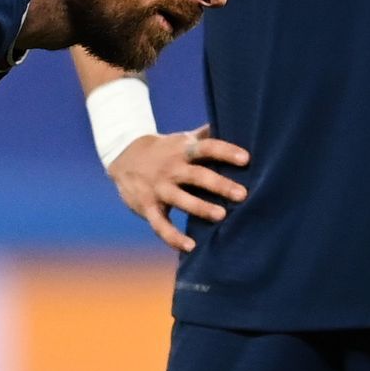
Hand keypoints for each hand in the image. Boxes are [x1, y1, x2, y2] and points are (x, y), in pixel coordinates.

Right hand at [108, 125, 249, 252]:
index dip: (226, 151)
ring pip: (181, 199)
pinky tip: (190, 247)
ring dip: (200, 208)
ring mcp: (158, 188)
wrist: (123, 157)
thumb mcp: (183, 139)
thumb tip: (239, 123)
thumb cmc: (166, 150)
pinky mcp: (148, 207)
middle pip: (197, 175)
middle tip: (242, 194)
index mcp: (183, 150)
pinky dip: (173, 237)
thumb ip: (207, 135)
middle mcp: (171, 169)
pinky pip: (161, 225)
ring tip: (221, 216)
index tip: (246, 159)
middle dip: (219, 184)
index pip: (207, 147)